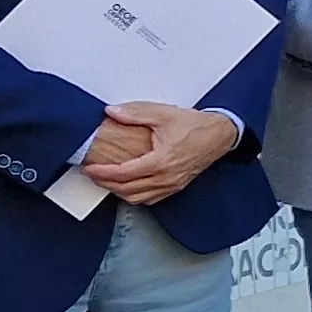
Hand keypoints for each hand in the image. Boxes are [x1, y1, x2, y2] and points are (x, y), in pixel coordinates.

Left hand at [87, 102, 239, 205]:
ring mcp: (172, 184)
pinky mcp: (177, 186)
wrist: (221, 134)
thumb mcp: (164, 114)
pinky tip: (129, 187)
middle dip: (106, 184)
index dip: (102, 173)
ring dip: (119, 192)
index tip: (90, 168)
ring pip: (138, 198)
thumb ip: (136, 113)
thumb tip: (113, 112)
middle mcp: (166, 178)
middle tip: (93, 175)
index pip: (124, 174)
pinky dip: (135, 196)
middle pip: (127, 190)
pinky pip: (151, 199)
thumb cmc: (196, 126)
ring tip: (107, 181)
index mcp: (161, 162)